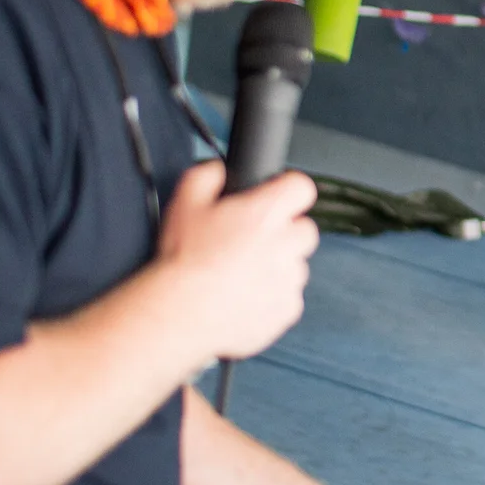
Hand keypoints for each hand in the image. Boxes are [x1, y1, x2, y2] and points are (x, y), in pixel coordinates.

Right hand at [156, 163, 317, 362]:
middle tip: (253, 241)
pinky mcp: (287, 309)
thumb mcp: (184, 203)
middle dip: (285, 233)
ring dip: (278, 266)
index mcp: (265, 215)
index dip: (288, 190)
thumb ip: (207, 176)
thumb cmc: (183, 261)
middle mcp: (285, 245)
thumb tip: (218, 171)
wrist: (179, 312)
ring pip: (297, 265)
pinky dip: (273, 297)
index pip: (301, 188)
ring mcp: (289, 280)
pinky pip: (289, 297)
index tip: (278, 197)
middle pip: (304, 229)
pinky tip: (244, 296)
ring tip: (241, 273)